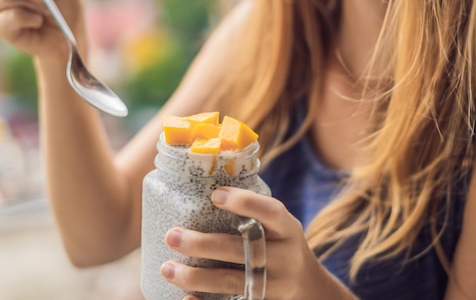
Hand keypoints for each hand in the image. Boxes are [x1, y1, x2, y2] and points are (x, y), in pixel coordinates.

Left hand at [161, 187, 349, 299]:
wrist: (309, 288)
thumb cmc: (280, 245)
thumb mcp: (278, 227)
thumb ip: (252, 213)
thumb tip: (200, 187)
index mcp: (288, 229)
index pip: (270, 212)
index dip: (245, 203)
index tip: (215, 195)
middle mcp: (285, 257)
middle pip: (243, 250)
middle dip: (204, 244)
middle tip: (172, 236)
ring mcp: (275, 285)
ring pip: (232, 282)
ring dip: (196, 276)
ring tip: (167, 268)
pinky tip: (185, 299)